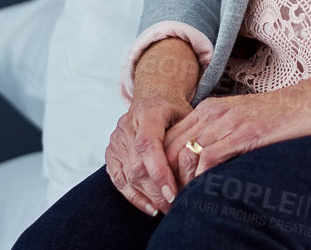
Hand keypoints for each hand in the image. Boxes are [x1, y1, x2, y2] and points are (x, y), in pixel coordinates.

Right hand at [106, 93, 191, 216]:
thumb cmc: (174, 111)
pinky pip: (119, 180)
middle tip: (176, 207)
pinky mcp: (111, 154)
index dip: (159, 171)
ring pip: (128, 176)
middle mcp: (127, 126)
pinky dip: (134, 197)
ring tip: (168, 209)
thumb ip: (190, 135)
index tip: (173, 193)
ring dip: (148, 197)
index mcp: (147, 112)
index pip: (148, 144)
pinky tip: (150, 207)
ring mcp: (116, 141)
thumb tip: (199, 163)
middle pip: (138, 166)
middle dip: (157, 191)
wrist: (153, 101)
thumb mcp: (187, 114)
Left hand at [163, 86, 310, 192]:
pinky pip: (210, 157)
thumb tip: (199, 167)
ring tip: (184, 201)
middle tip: (170, 201)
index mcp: (208, 110)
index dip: (162, 166)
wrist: (310, 103)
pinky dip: (201, 178)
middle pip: (170, 147)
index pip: (169, 139)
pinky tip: (204, 191)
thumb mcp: (239, 122)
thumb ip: (217, 137)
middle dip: (166, 177)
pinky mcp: (244, 133)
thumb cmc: (278, 117)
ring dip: (181, 183)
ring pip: (186, 154)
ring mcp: (227, 122)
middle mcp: (212, 113)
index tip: (167, 189)